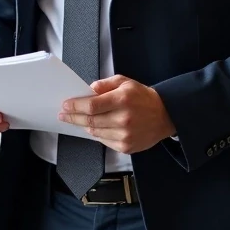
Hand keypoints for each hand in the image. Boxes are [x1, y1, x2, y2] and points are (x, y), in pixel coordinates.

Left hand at [59, 75, 175, 154]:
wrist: (165, 115)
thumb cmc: (143, 97)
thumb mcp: (125, 82)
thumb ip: (104, 84)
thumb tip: (87, 90)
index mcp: (122, 99)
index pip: (91, 105)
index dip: (75, 106)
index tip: (65, 105)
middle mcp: (123, 119)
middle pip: (90, 121)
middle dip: (74, 118)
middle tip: (64, 115)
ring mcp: (125, 135)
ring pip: (95, 132)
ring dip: (85, 126)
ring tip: (80, 120)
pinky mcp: (126, 147)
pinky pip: (104, 141)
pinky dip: (97, 134)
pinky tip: (96, 127)